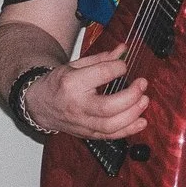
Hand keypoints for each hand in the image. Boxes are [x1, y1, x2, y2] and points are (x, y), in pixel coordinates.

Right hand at [24, 48, 149, 139]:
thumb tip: (123, 50)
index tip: (124, 66)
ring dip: (133, 114)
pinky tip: (141, 121)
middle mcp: (77, 106)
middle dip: (131, 96)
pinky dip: (129, 130)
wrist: (41, 105)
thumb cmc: (59, 83)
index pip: (100, 75)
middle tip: (142, 85)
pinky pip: (111, 136)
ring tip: (144, 101)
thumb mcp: (76, 65)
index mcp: (72, 83)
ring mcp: (82, 123)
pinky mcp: (88, 134)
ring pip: (111, 126)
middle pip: (108, 107)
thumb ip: (102, 59)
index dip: (118, 68)